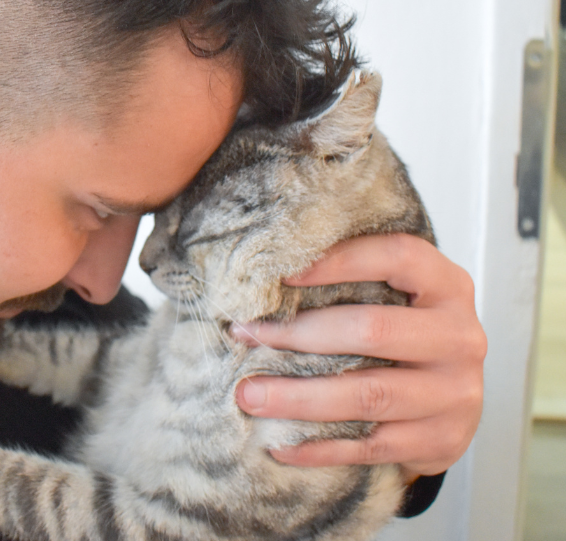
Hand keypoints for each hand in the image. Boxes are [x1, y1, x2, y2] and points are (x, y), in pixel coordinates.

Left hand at [233, 234, 485, 480]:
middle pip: (372, 330)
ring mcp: (454, 393)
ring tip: (249, 395)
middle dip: (298, 335)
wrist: (453, 396)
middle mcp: (459, 336)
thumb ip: (352, 279)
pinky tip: (279, 441)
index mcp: (447, 285)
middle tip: (245, 336)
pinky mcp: (440, 440)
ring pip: (367, 395)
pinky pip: (369, 446)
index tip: (282, 273)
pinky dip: (318, 446)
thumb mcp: (397, 292)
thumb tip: (266, 278)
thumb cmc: (407, 331)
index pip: (396, 257)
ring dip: (299, 397)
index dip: (338, 261)